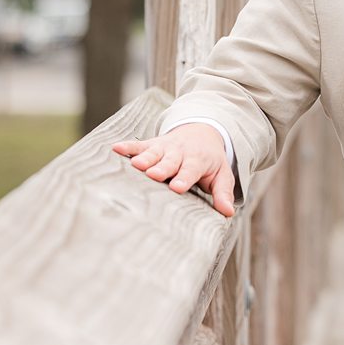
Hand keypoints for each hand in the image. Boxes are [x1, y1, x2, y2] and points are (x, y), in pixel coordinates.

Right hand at [113, 124, 236, 216]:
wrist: (202, 132)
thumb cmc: (210, 161)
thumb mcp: (222, 175)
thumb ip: (223, 193)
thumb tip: (228, 212)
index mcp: (197, 161)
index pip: (191, 171)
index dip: (184, 178)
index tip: (177, 187)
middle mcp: (180, 153)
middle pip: (170, 161)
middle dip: (162, 168)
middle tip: (154, 175)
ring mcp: (165, 147)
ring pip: (154, 152)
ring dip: (145, 158)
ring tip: (136, 165)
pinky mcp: (152, 144)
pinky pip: (139, 145)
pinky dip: (128, 147)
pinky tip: (116, 149)